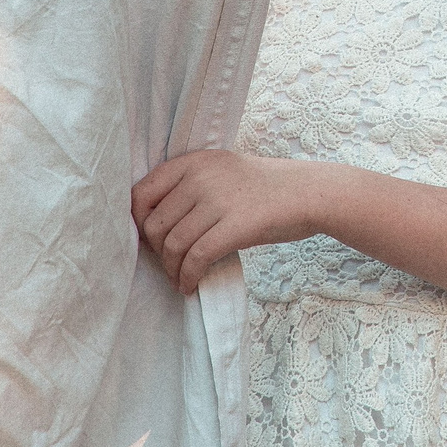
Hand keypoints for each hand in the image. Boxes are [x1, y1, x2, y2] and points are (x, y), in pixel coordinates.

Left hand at [129, 149, 325, 295]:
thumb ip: (188, 187)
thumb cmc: (263, 187)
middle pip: (155, 225)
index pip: (141, 194)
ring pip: (173, 245)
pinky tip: (191, 285)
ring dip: (172, 270)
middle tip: (171, 265)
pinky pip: (196, 258)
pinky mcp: (235, 225)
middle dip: (157, 254)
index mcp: (193, 162)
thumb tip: (151, 224)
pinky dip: (188, 277)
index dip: (139, 224)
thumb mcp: (220, 172)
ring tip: (181, 279)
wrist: (307, 192)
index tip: (152, 242)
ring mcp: (218, 200)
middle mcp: (200, 177)